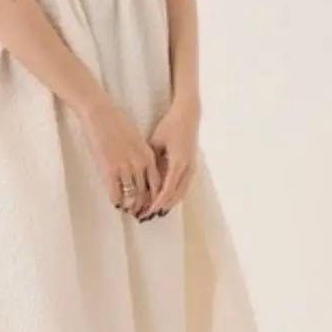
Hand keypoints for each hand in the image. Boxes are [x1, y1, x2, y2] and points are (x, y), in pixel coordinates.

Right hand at [78, 97, 162, 217]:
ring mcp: (124, 167)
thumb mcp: (137, 139)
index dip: (156, 197)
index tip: (154, 205)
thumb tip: (142, 170)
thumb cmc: (117, 123)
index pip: (158, 183)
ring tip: (129, 211)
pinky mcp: (109, 169)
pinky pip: (115, 192)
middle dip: (145, 206)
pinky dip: (117, 200)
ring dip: (131, 206)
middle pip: (146, 192)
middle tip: (142, 214)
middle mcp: (139, 163)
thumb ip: (142, 155)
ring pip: (132, 195)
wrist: (100, 113)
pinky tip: (116, 203)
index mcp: (148, 155)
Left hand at [140, 96, 199, 218]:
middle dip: (160, 208)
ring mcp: (192, 168)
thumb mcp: (155, 141)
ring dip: (167, 204)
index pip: (167, 190)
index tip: (145, 211)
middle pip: (175, 197)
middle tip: (146, 216)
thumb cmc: (170, 125)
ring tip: (153, 212)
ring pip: (181, 194)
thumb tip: (139, 178)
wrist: (188, 115)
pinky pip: (183, 187)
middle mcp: (188, 168)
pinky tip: (163, 201)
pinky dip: (173, 196)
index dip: (156, 203)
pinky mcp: (192, 167)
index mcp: (178, 163)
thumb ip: (150, 161)